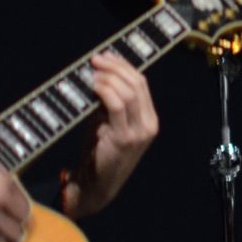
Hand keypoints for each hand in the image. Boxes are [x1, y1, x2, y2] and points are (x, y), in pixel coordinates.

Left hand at [60, 51, 158, 218]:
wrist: (95, 185)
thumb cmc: (99, 153)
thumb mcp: (107, 122)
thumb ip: (108, 102)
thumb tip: (98, 74)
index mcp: (149, 119)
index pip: (141, 84)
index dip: (123, 66)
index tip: (105, 57)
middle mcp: (149, 125)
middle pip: (137, 84)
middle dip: (116, 67)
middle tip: (96, 59)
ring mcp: (139, 132)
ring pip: (129, 92)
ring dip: (109, 77)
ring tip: (92, 73)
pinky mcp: (125, 138)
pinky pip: (117, 105)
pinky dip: (105, 90)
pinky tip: (94, 86)